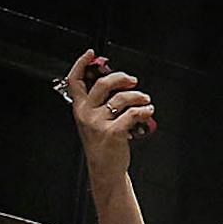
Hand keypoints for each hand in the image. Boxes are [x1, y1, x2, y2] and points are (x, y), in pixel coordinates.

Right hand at [65, 48, 155, 174]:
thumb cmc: (103, 143)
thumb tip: (118, 80)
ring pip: (121, 98)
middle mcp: (87, 115)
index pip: (74, 82)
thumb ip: (100, 102)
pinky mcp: (113, 133)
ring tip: (145, 100)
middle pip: (102, 84)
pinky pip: (132, 114)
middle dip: (121, 77)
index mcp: (80, 109)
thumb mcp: (94, 121)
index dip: (81, 64)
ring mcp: (98, 124)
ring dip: (138, 96)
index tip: (91, 53)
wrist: (105, 170)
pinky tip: (148, 111)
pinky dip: (144, 110)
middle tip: (133, 81)